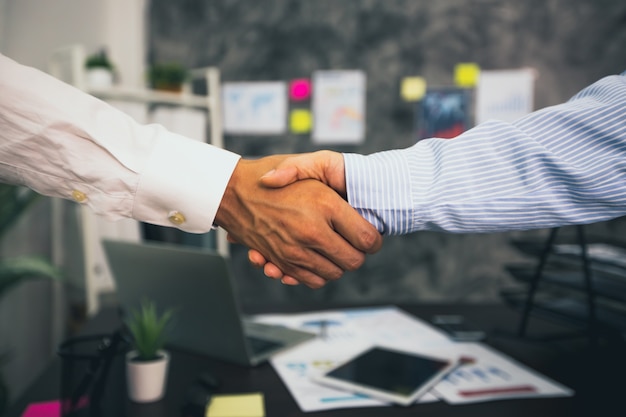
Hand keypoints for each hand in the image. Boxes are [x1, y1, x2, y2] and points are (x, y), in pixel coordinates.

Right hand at [238, 151, 359, 284]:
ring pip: (334, 274)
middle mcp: (311, 231)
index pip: (367, 238)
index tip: (370, 236)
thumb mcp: (305, 165)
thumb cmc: (269, 175)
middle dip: (358, 254)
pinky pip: (311, 280)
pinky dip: (318, 274)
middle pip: (353, 261)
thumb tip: (356, 206)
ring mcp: (295, 250)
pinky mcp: (282, 262)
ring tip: (334, 248)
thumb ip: (336, 181)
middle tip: (353, 243)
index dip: (374, 240)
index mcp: (324, 205)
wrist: (230, 191)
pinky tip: (316, 257)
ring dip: (338, 265)